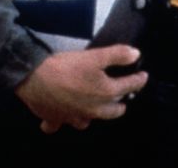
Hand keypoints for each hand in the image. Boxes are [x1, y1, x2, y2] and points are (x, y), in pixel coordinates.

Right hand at [14, 45, 147, 133]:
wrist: (34, 77)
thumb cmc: (66, 66)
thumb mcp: (95, 56)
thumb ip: (117, 54)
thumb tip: (136, 54)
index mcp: (105, 93)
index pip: (129, 87)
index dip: (139, 80)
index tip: (143, 76)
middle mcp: (93, 110)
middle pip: (114, 111)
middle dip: (120, 103)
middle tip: (122, 94)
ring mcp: (74, 117)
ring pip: (89, 121)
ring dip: (95, 114)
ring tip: (96, 105)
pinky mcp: (55, 119)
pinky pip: (60, 124)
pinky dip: (63, 121)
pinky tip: (64, 115)